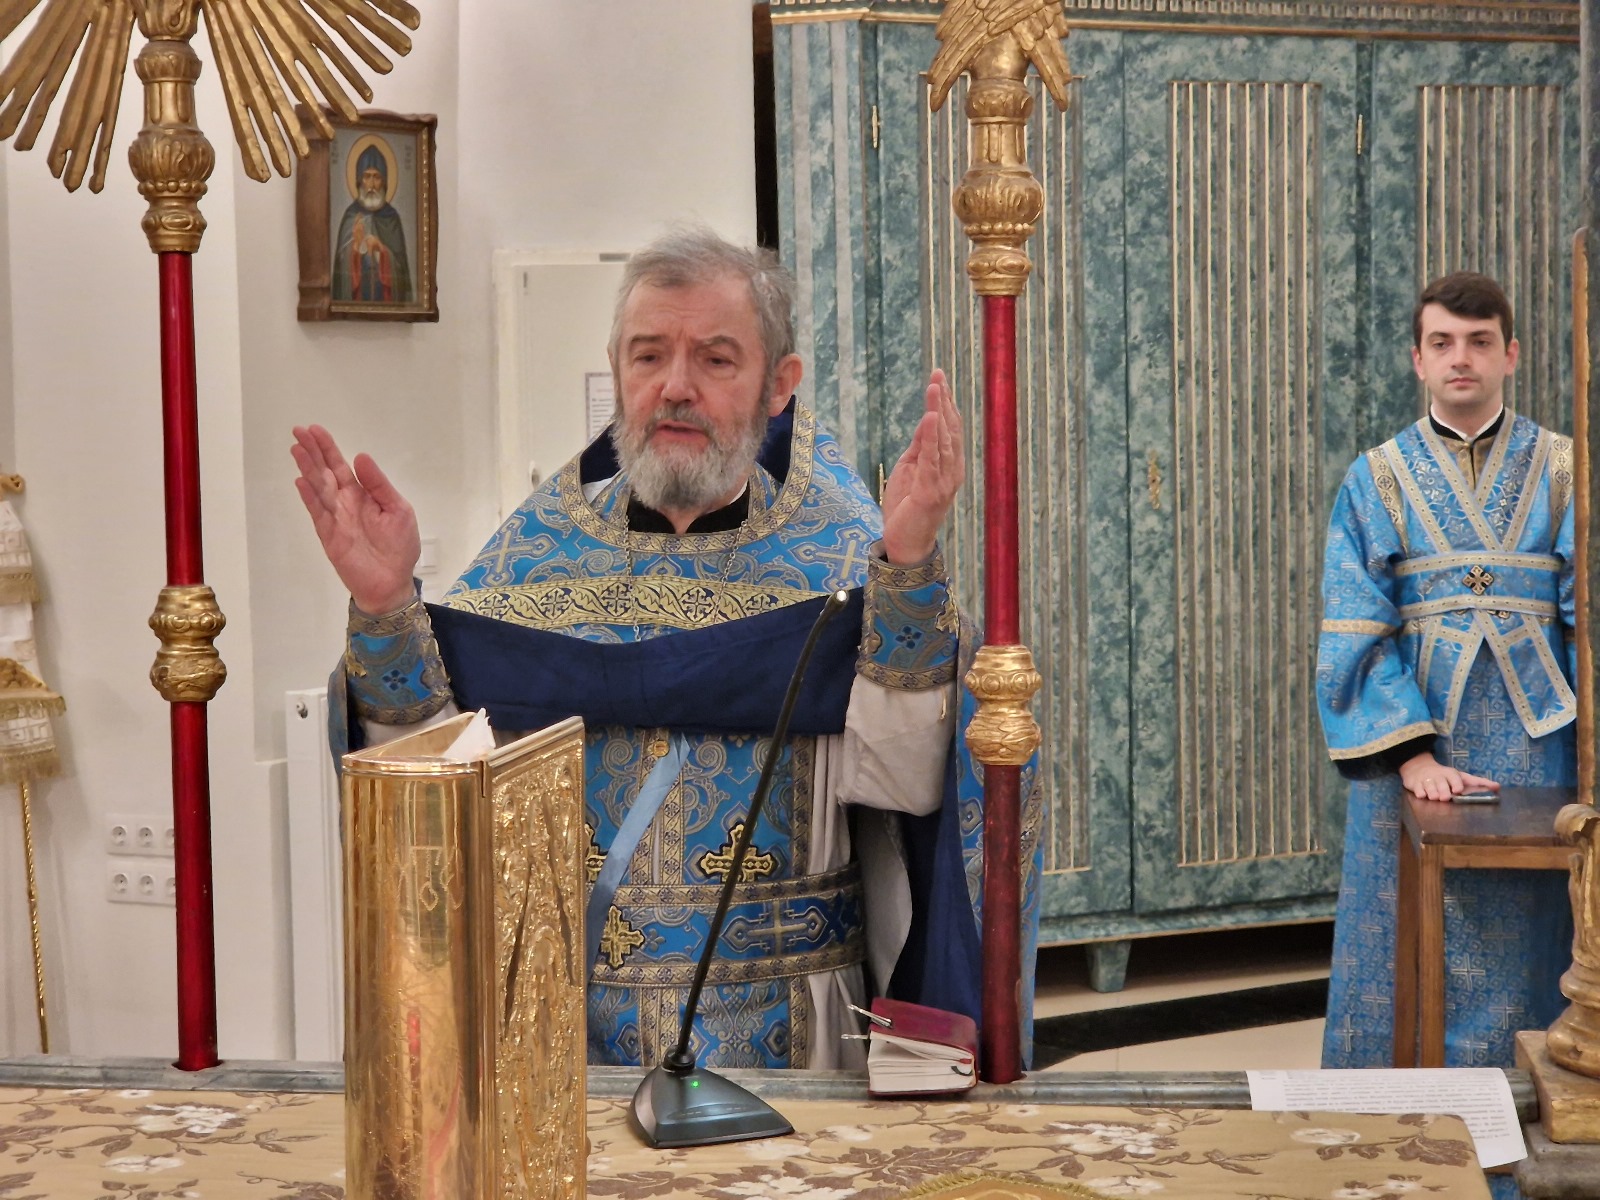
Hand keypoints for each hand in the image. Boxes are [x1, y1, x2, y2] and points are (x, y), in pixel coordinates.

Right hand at [291, 424, 419, 614]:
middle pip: (325, 472)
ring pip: (318, 488)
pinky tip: (301, 481)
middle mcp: (345, 502)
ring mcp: (335, 518)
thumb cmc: (399, 547)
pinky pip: (318, 513)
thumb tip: (361, 457)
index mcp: (362, 495)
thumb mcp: (398, 510)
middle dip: (312, 452)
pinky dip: (309, 497)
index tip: (315, 430)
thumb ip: (379, 485)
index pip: (341, 466)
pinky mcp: (329, 535)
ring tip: (296, 449)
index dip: (328, 448)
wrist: (392, 583)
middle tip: (298, 430)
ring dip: (308, 469)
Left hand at [881, 368, 964, 565]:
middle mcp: (952, 470)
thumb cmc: (908, 507)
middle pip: (950, 428)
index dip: (945, 401)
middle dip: (943, 400)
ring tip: (935, 388)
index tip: (938, 376)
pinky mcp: (929, 491)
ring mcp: (943, 482)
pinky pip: (931, 459)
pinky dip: (931, 437)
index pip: (949, 427)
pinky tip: (931, 417)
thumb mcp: (911, 468)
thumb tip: (926, 418)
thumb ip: (920, 446)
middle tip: (937, 373)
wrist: (905, 543)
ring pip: (943, 439)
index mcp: (949, 464)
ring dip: (938, 411)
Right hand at [1398, 752, 1499, 801]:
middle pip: (1441, 785)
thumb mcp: (1461, 776)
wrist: (1419, 767)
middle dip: (1443, 792)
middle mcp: (1438, 775)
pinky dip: (1421, 794)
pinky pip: (1418, 791)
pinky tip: (1423, 794)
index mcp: (1451, 774)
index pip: (1454, 777)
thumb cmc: (1445, 776)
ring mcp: (1426, 779)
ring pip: (1429, 788)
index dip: (1456, 784)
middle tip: (1444, 797)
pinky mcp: (1415, 784)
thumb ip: (1478, 782)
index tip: (1458, 790)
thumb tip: (1498, 786)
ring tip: (1434, 797)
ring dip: (1432, 794)